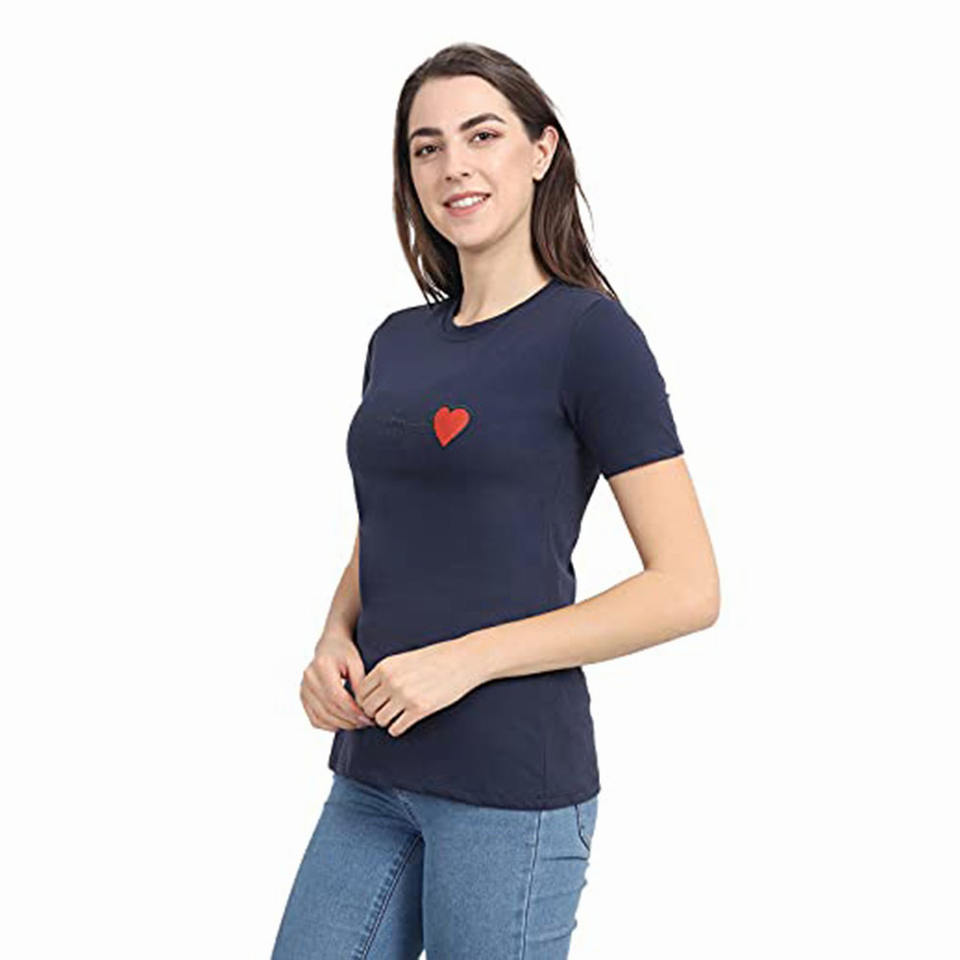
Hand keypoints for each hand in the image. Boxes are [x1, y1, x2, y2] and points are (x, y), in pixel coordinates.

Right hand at [300, 632, 374, 731]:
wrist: (329, 645)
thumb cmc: (345, 652)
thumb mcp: (356, 662)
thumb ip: (359, 683)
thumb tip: (363, 706)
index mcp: (321, 666)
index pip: (336, 696)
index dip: (352, 710)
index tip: (367, 717)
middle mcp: (309, 678)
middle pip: (329, 708)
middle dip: (349, 720)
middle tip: (366, 722)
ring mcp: (303, 689)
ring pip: (321, 717)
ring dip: (341, 725)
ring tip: (358, 723)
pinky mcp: (303, 698)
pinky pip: (315, 719)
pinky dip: (329, 726)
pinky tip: (344, 723)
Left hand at [353, 639, 479, 736]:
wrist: (463, 659)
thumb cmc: (435, 658)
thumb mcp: (404, 660)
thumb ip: (385, 674)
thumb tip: (368, 694)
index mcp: (385, 666)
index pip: (360, 692)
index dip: (366, 701)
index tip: (375, 703)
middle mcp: (392, 681)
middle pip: (367, 708)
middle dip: (374, 713)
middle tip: (386, 712)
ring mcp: (405, 695)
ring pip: (380, 720)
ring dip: (386, 721)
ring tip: (397, 716)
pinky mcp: (420, 709)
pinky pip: (396, 728)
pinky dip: (398, 728)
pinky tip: (406, 721)